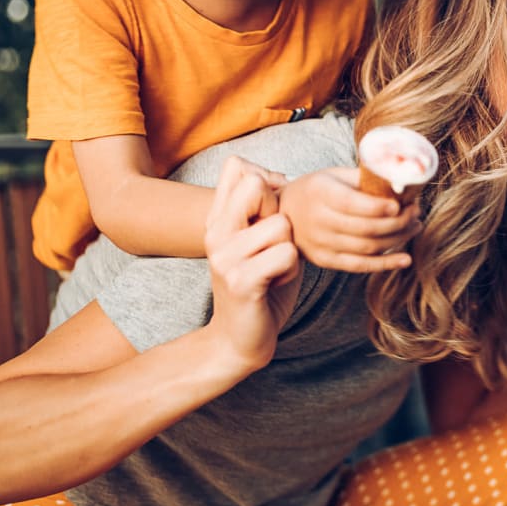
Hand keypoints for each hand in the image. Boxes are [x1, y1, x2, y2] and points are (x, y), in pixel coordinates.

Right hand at [204, 156, 301, 372]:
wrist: (239, 339)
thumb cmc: (261, 284)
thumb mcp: (259, 239)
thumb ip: (264, 209)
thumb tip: (277, 176)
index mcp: (217, 219)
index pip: (237, 166)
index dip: (267, 181)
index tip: (269, 212)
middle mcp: (215, 232)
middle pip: (257, 185)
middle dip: (280, 212)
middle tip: (273, 244)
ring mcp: (225, 256)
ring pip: (281, 224)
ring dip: (290, 249)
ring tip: (274, 269)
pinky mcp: (241, 281)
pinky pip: (286, 254)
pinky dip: (291, 270)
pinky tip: (275, 283)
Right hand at [279, 168, 421, 272]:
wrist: (284, 212)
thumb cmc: (317, 189)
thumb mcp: (335, 174)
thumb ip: (364, 178)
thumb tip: (401, 183)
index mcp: (320, 192)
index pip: (352, 204)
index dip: (379, 207)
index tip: (401, 204)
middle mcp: (317, 220)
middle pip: (364, 228)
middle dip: (398, 222)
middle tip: (416, 212)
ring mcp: (320, 244)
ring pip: (367, 248)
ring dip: (397, 239)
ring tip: (415, 227)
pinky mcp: (325, 261)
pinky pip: (360, 266)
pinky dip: (385, 264)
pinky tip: (405, 259)